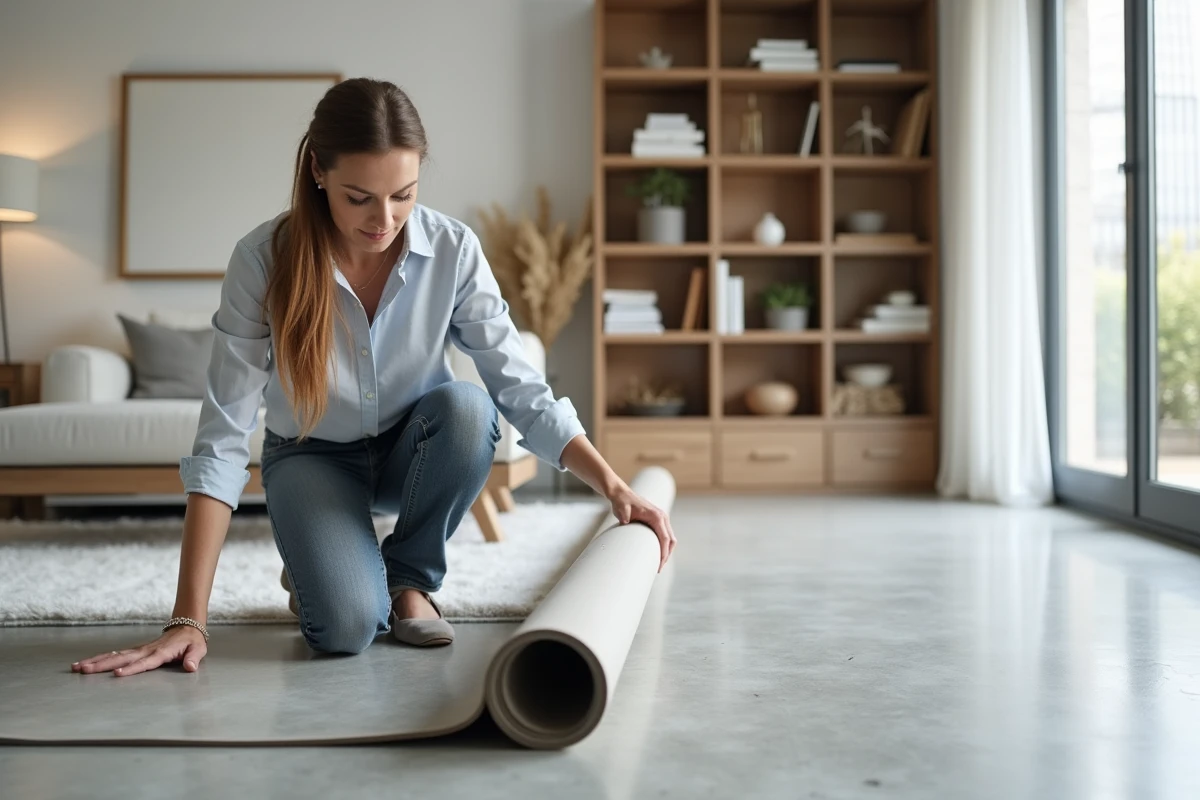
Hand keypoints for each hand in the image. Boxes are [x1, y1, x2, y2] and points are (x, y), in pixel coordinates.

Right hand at [71, 625, 206, 676]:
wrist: (187, 627)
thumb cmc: (192, 642)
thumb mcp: (198, 649)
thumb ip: (194, 658)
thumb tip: (190, 667)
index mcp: (161, 652)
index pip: (145, 662)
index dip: (132, 668)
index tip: (117, 674)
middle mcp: (146, 650)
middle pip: (122, 658)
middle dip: (103, 665)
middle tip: (84, 670)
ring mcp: (139, 649)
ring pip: (114, 655)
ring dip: (95, 661)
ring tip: (76, 668)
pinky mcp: (135, 651)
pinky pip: (115, 655)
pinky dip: (100, 659)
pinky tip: (85, 664)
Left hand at [608, 485, 676, 571]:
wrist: (621, 494)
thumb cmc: (622, 502)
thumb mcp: (621, 508)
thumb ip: (623, 514)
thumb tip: (625, 521)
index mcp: (656, 516)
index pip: (665, 538)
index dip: (663, 553)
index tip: (659, 564)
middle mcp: (662, 517)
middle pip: (671, 540)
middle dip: (666, 555)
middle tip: (658, 569)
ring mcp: (662, 518)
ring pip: (670, 539)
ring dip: (667, 552)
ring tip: (658, 564)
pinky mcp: (658, 521)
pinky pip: (666, 536)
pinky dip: (664, 546)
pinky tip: (657, 554)